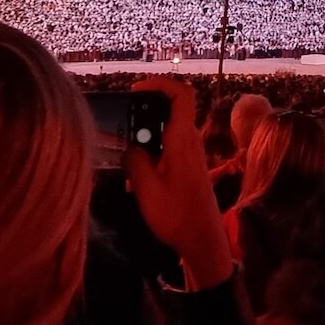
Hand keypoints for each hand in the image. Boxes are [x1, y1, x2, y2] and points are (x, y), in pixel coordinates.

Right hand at [123, 77, 233, 288]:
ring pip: (165, 131)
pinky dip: (150, 154)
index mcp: (182, 140)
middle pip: (169, 110)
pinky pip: (167, 148)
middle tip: (121, 128)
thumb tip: (129, 146)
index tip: (136, 91)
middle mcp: (189, 142)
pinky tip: (136, 178)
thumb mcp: (146, 188)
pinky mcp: (188, 168)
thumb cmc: (176, 215)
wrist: (202, 240)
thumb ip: (134, 160)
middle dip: (143, 114)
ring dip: (144, 138)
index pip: (182, 94)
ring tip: (126, 157)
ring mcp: (190, 155)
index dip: (160, 84)